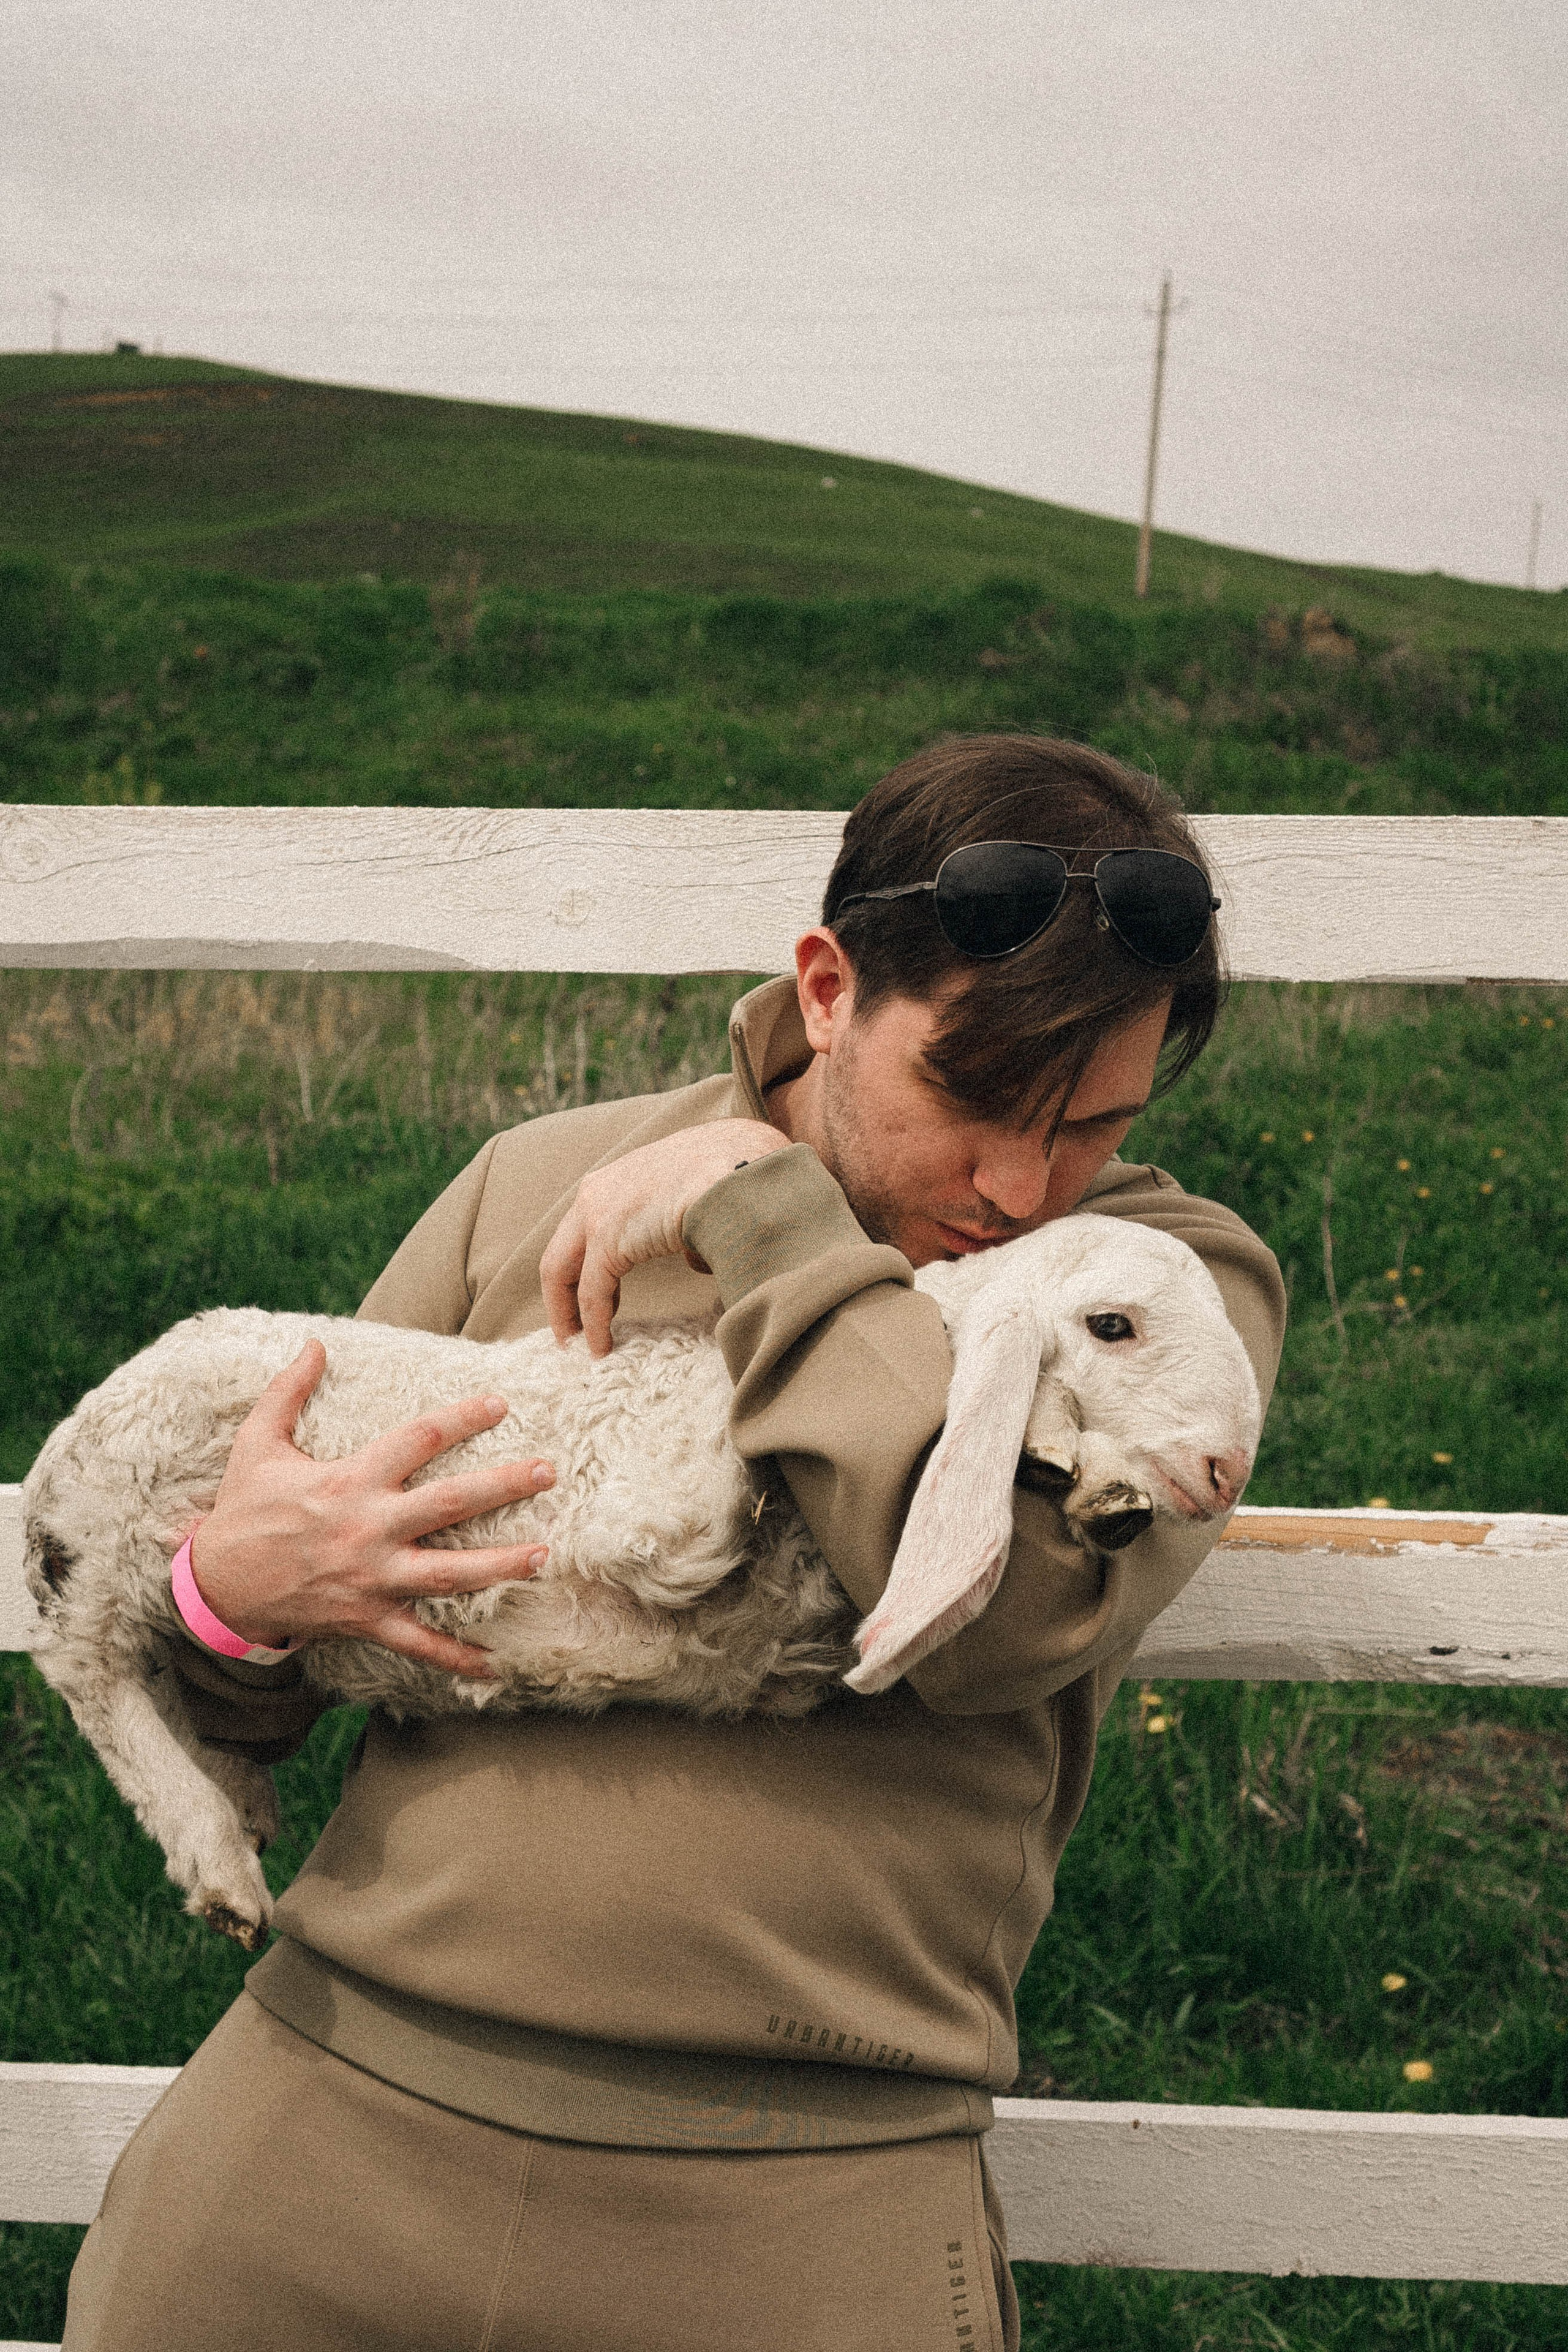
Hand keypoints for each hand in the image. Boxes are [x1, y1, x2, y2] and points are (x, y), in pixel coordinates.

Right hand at [186, 1340, 555, 1676]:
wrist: (215, 1586)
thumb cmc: (243, 1511)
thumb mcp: (256, 1443)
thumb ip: (288, 1390)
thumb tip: (314, 1343)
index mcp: (348, 1481)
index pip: (418, 1439)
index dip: (461, 1418)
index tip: (501, 1403)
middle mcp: (367, 1529)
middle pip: (449, 1504)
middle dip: (502, 1486)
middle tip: (548, 1471)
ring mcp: (371, 1579)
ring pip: (447, 1574)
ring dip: (498, 1566)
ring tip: (544, 1556)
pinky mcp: (366, 1619)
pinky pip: (418, 1644)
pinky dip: (455, 1658)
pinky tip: (494, 1666)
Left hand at [541, 1119, 790, 1356]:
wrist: (742, 1167)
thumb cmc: (733, 1173)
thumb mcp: (698, 1194)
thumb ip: (687, 1226)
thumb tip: (694, 1261)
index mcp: (616, 1179)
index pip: (582, 1230)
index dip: (582, 1268)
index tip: (590, 1298)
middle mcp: (596, 1192)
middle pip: (560, 1252)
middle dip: (561, 1295)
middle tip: (570, 1331)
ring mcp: (597, 1213)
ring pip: (561, 1272)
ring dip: (569, 1313)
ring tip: (579, 1346)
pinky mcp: (608, 1239)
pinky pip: (592, 1292)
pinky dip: (593, 1323)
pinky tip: (601, 1346)